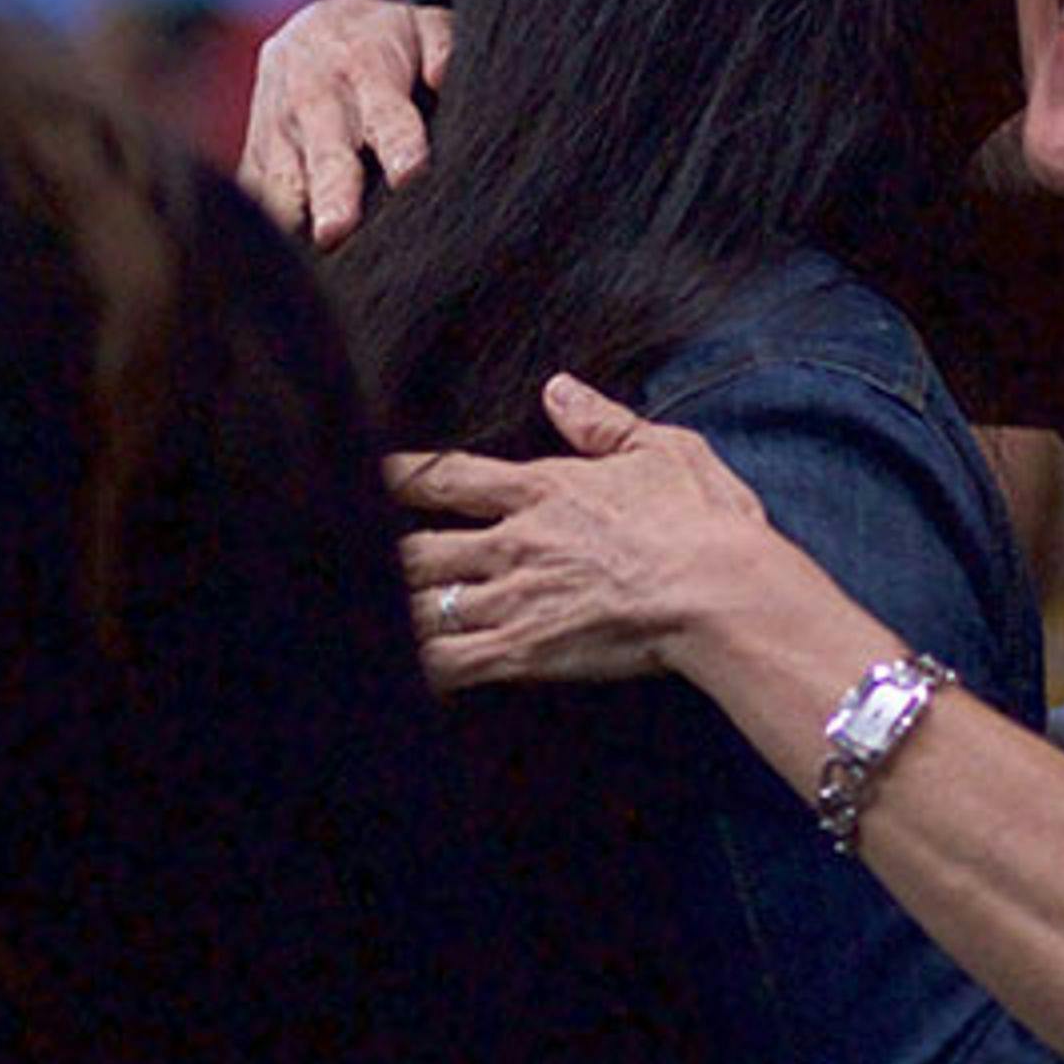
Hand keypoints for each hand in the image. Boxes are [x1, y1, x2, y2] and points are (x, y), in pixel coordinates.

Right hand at [237, 0, 454, 248]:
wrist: (314, 27)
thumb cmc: (389, 40)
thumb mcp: (424, 27)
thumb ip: (444, 47)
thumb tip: (446, 74)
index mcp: (366, 68)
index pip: (386, 111)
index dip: (399, 142)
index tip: (410, 174)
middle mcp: (315, 98)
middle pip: (326, 151)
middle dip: (331, 192)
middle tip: (336, 231)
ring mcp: (278, 126)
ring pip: (281, 177)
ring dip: (291, 214)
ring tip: (306, 254)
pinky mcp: (254, 152)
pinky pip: (253, 190)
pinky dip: (263, 222)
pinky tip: (281, 258)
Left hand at [387, 373, 784, 690]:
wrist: (720, 590)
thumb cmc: (705, 521)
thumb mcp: (663, 450)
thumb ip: (602, 421)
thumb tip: (559, 389)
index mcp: (543, 489)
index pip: (450, 478)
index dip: (402, 478)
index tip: (366, 478)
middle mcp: (515, 541)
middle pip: (418, 549)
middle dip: (377, 556)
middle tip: (343, 559)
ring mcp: (514, 598)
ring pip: (423, 604)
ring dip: (389, 611)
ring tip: (353, 618)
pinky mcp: (523, 650)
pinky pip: (449, 662)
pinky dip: (415, 667)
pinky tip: (389, 673)